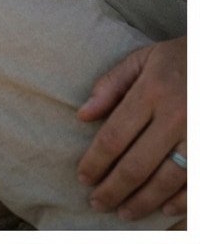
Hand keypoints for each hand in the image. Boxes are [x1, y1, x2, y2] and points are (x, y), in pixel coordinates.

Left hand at [77, 36, 186, 221]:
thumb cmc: (179, 59)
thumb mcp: (143, 59)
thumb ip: (112, 84)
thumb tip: (82, 114)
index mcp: (153, 91)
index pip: (115, 135)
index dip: (95, 161)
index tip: (83, 177)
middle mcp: (177, 117)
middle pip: (138, 164)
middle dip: (114, 188)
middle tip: (97, 202)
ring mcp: (199, 136)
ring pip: (167, 181)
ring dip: (144, 202)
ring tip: (124, 212)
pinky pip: (196, 184)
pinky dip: (181, 202)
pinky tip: (163, 210)